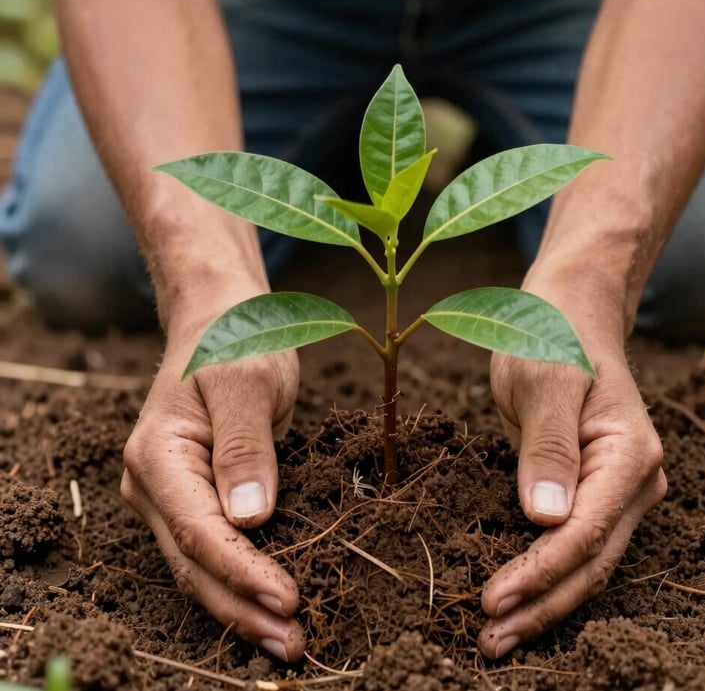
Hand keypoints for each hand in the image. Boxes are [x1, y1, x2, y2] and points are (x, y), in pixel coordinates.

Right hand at [120, 300, 304, 661]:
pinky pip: (213, 548)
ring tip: (287, 639)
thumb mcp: (247, 380)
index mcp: (157, 456)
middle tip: (293, 642)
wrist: (221, 320)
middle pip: (193, 562)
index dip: (241, 570)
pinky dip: (239, 579)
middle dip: (241, 607)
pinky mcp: (196, 496)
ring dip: (241, 605)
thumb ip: (245, 447)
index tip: (287, 598)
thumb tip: (251, 519)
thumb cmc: (236, 341)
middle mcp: (153, 484)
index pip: (197, 530)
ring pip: (199, 565)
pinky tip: (269, 603)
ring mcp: (171, 495)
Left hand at [477, 279, 666, 658]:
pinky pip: (571, 543)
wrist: (565, 311)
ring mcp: (614, 489)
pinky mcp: (589, 489)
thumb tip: (546, 518)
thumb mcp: (544, 379)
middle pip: (591, 561)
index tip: (492, 599)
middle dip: (542, 605)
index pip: (586, 532)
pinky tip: (516, 596)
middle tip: (490, 642)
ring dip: (543, 601)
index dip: (540, 571)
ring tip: (497, 637)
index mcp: (628, 455)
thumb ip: (548, 446)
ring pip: (584, 562)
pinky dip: (544, 574)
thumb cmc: (551, 333)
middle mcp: (632, 481)